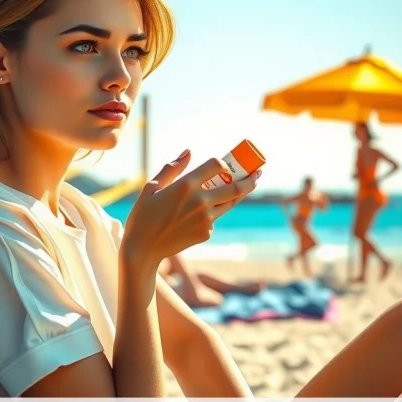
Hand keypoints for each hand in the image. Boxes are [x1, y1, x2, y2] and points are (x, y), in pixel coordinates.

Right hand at [121, 150, 259, 270]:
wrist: (143, 249)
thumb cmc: (143, 215)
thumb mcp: (152, 187)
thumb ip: (172, 168)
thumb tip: (188, 152)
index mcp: (186, 186)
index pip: (216, 166)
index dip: (222, 163)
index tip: (224, 164)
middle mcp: (200, 201)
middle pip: (236, 186)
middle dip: (250, 179)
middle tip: (258, 173)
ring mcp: (206, 219)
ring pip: (231, 203)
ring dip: (242, 193)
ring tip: (250, 184)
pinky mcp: (206, 233)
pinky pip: (215, 218)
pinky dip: (214, 212)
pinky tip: (202, 212)